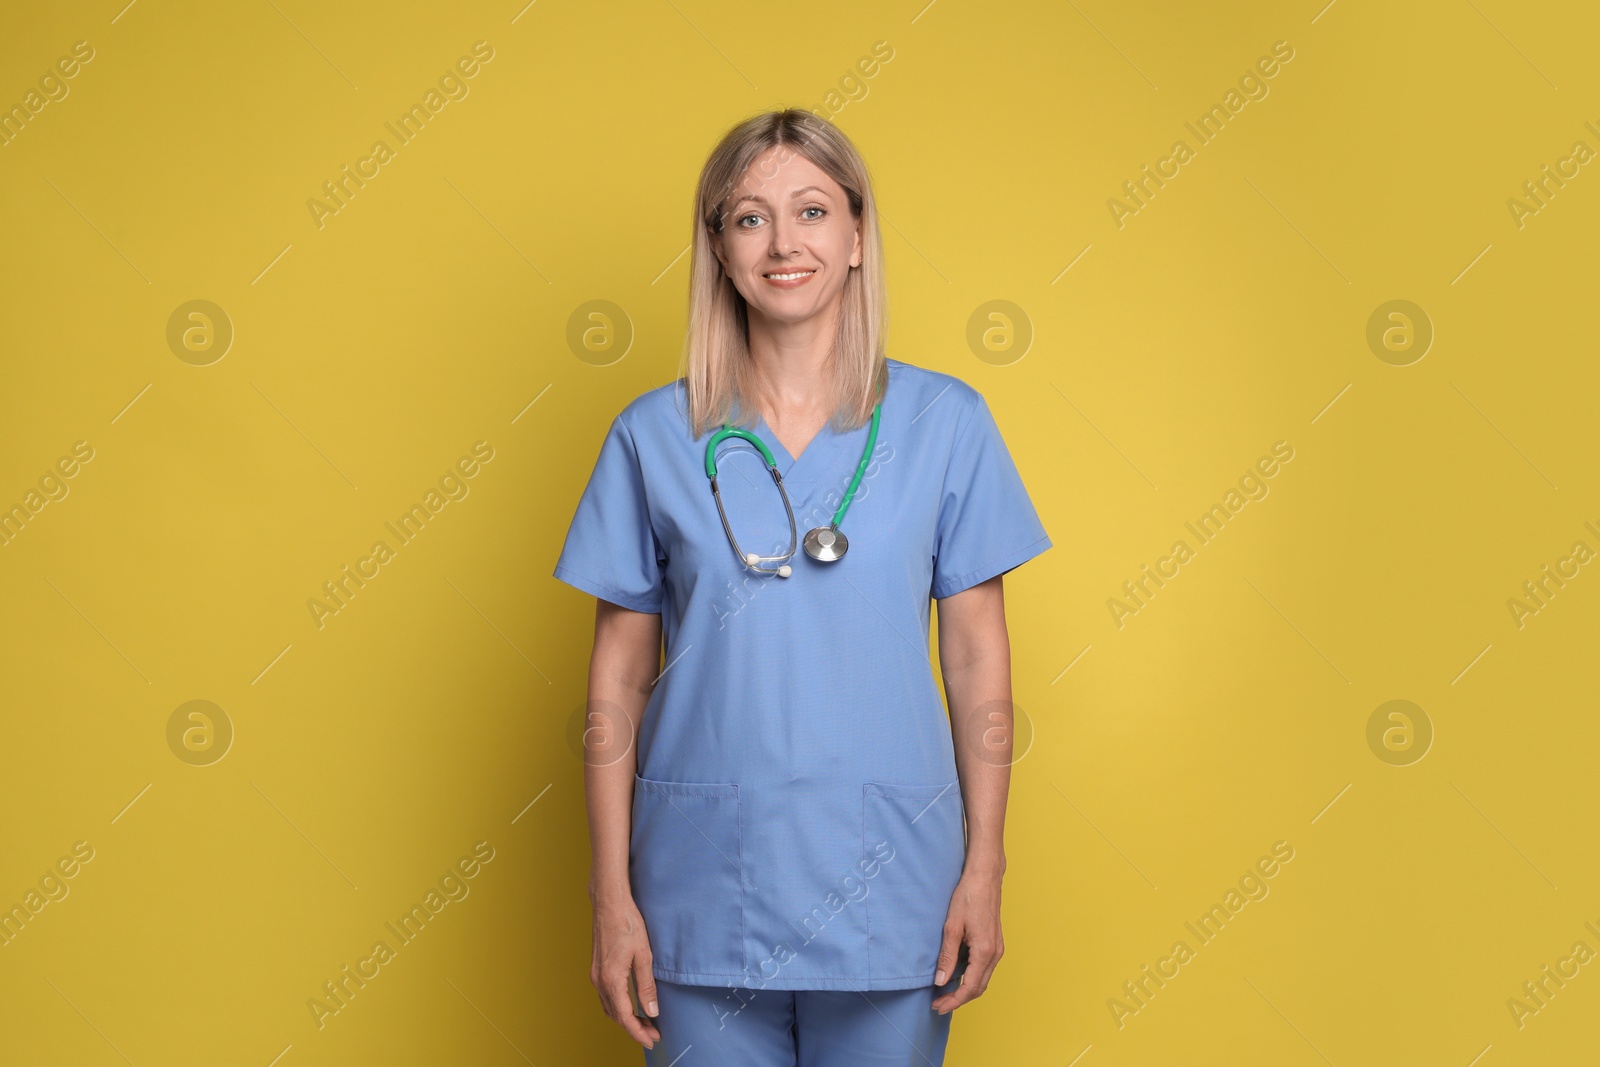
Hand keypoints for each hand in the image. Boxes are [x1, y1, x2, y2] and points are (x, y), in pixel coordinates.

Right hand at [590, 889, 662, 1047]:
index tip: (652, 1040)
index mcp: (611, 980)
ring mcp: (596, 975)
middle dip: (634, 1028)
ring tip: (645, 1022)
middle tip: (653, 1034)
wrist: (609, 903)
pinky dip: (618, 1007)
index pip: (625, 1017)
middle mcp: (599, 981)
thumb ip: (646, 986)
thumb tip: (652, 1011)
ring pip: (609, 1007)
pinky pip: (606, 996)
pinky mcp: (596, 969)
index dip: (638, 1032)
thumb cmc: (627, 923)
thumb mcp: (643, 955)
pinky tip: (630, 1004)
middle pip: (616, 1016)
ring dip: (626, 1018)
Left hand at [930, 866, 1003, 1014]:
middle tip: (938, 1004)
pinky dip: (971, 978)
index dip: (953, 1000)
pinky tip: (956, 976)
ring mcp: (997, 949)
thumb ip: (947, 956)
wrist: (985, 877)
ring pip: (982, 980)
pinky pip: (984, 969)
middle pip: (978, 988)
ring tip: (944, 993)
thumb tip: (940, 981)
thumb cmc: (968, 896)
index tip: (937, 1006)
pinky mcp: (995, 944)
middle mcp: (995, 953)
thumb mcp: (952, 926)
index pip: (970, 987)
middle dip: (958, 999)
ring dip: (965, 990)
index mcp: (984, 951)